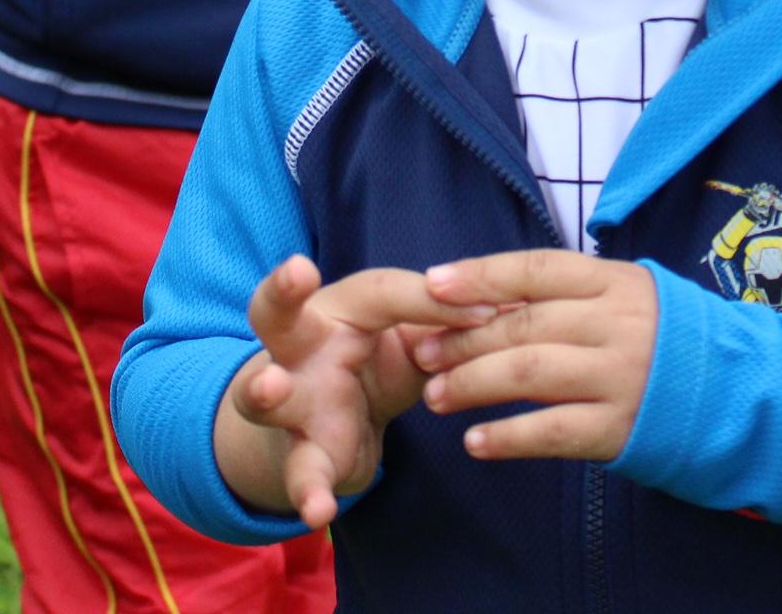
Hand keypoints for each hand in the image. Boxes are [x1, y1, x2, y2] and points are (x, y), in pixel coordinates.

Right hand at [225, 256, 492, 527]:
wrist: (323, 429)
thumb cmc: (372, 361)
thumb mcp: (409, 339)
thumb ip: (447, 326)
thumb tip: (520, 301)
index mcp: (339, 308)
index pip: (382, 291)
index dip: (434, 298)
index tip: (490, 308)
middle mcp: (301, 347)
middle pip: (275, 311)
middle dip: (282, 291)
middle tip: (297, 271)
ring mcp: (291, 401)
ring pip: (262, 394)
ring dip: (265, 391)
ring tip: (272, 388)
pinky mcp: (300, 455)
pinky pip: (301, 473)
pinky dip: (309, 492)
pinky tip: (319, 510)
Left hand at [416, 250, 658, 462]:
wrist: (735, 393)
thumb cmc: (662, 339)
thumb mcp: (625, 298)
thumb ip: (567, 297)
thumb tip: (483, 299)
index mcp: (615, 283)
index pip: (537, 270)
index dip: (482, 275)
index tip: (432, 284)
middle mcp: (618, 324)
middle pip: (524, 324)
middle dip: (464, 339)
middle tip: (423, 354)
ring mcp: (620, 376)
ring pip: (530, 373)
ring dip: (473, 384)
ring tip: (435, 397)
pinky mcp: (620, 428)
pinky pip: (552, 431)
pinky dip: (508, 437)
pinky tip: (474, 442)